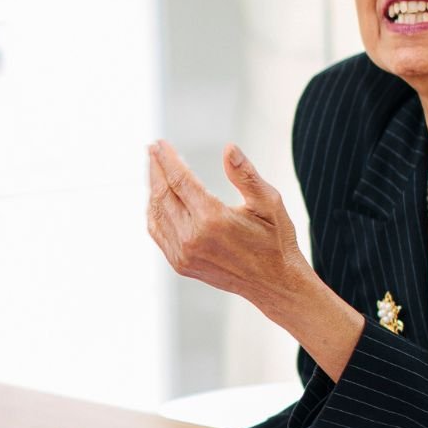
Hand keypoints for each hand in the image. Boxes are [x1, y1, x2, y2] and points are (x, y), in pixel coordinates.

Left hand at [147, 140, 305, 309]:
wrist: (274, 284)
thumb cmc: (275, 241)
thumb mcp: (269, 203)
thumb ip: (246, 175)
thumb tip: (229, 148)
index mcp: (213, 219)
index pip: (179, 179)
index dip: (167, 159)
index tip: (159, 143)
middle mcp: (192, 237)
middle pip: (162, 194)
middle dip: (156, 168)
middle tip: (152, 149)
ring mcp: (183, 253)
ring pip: (156, 213)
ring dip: (152, 188)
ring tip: (154, 169)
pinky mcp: (180, 264)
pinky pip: (158, 232)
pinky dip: (153, 211)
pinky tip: (157, 198)